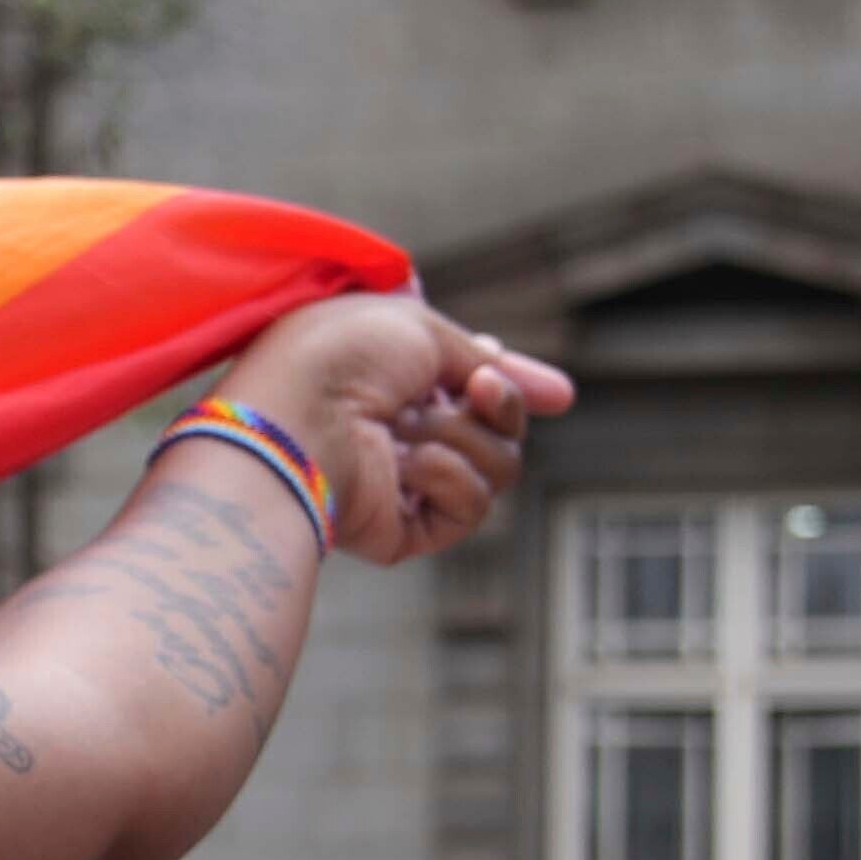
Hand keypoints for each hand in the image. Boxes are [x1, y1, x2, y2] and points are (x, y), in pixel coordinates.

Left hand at [214, 295, 569, 567]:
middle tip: (475, 388)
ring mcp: (402, 484)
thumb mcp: (420, 329)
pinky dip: (448, 477)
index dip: (514, 391)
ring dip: (462, 435)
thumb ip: (481, 360)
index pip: (473, 393)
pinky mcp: (402, 530)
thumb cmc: (342, 357)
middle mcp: (399, 434)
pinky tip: (406, 465)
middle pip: (502, 431)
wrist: (300, 414)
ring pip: (499, 467)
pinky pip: (471, 506)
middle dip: (501, 406)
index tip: (560, 395)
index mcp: (394, 382)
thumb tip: (536, 390)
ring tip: (406, 426)